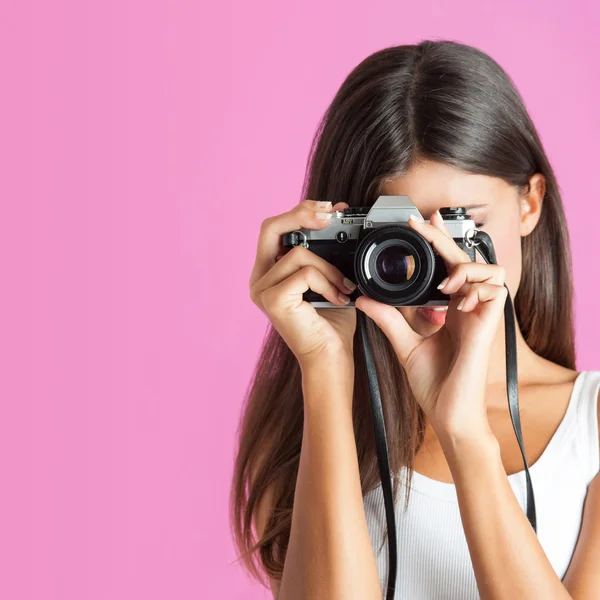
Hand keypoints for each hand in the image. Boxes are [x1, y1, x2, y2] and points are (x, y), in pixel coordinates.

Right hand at [249, 199, 356, 368]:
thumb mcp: (328, 279)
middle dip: (301, 214)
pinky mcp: (273, 299)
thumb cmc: (331, 323)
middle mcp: (259, 279)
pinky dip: (327, 282)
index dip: (300, 212)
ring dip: (329, 267)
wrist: (330, 358)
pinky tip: (339, 298)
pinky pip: (305, 273)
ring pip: (297, 253)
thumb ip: (324, 252)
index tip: (330, 209)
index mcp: (269, 272)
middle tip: (330, 215)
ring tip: (345, 286)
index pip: (274, 229)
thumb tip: (335, 218)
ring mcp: (262, 290)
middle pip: (270, 227)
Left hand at [354, 211, 507, 439]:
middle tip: (423, 223)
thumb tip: (364, 299)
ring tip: (446, 283)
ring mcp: (480, 316)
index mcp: (451, 310)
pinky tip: (457, 299)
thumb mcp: (404, 343)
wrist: (447, 412)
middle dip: (444, 238)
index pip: (448, 267)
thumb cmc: (433, 383)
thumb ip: (388, 318)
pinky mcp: (489, 326)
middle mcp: (468, 309)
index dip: (438, 243)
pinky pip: (496, 291)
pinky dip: (477, 288)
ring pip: (491, 270)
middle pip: (465, 260)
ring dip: (466, 268)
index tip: (421, 223)